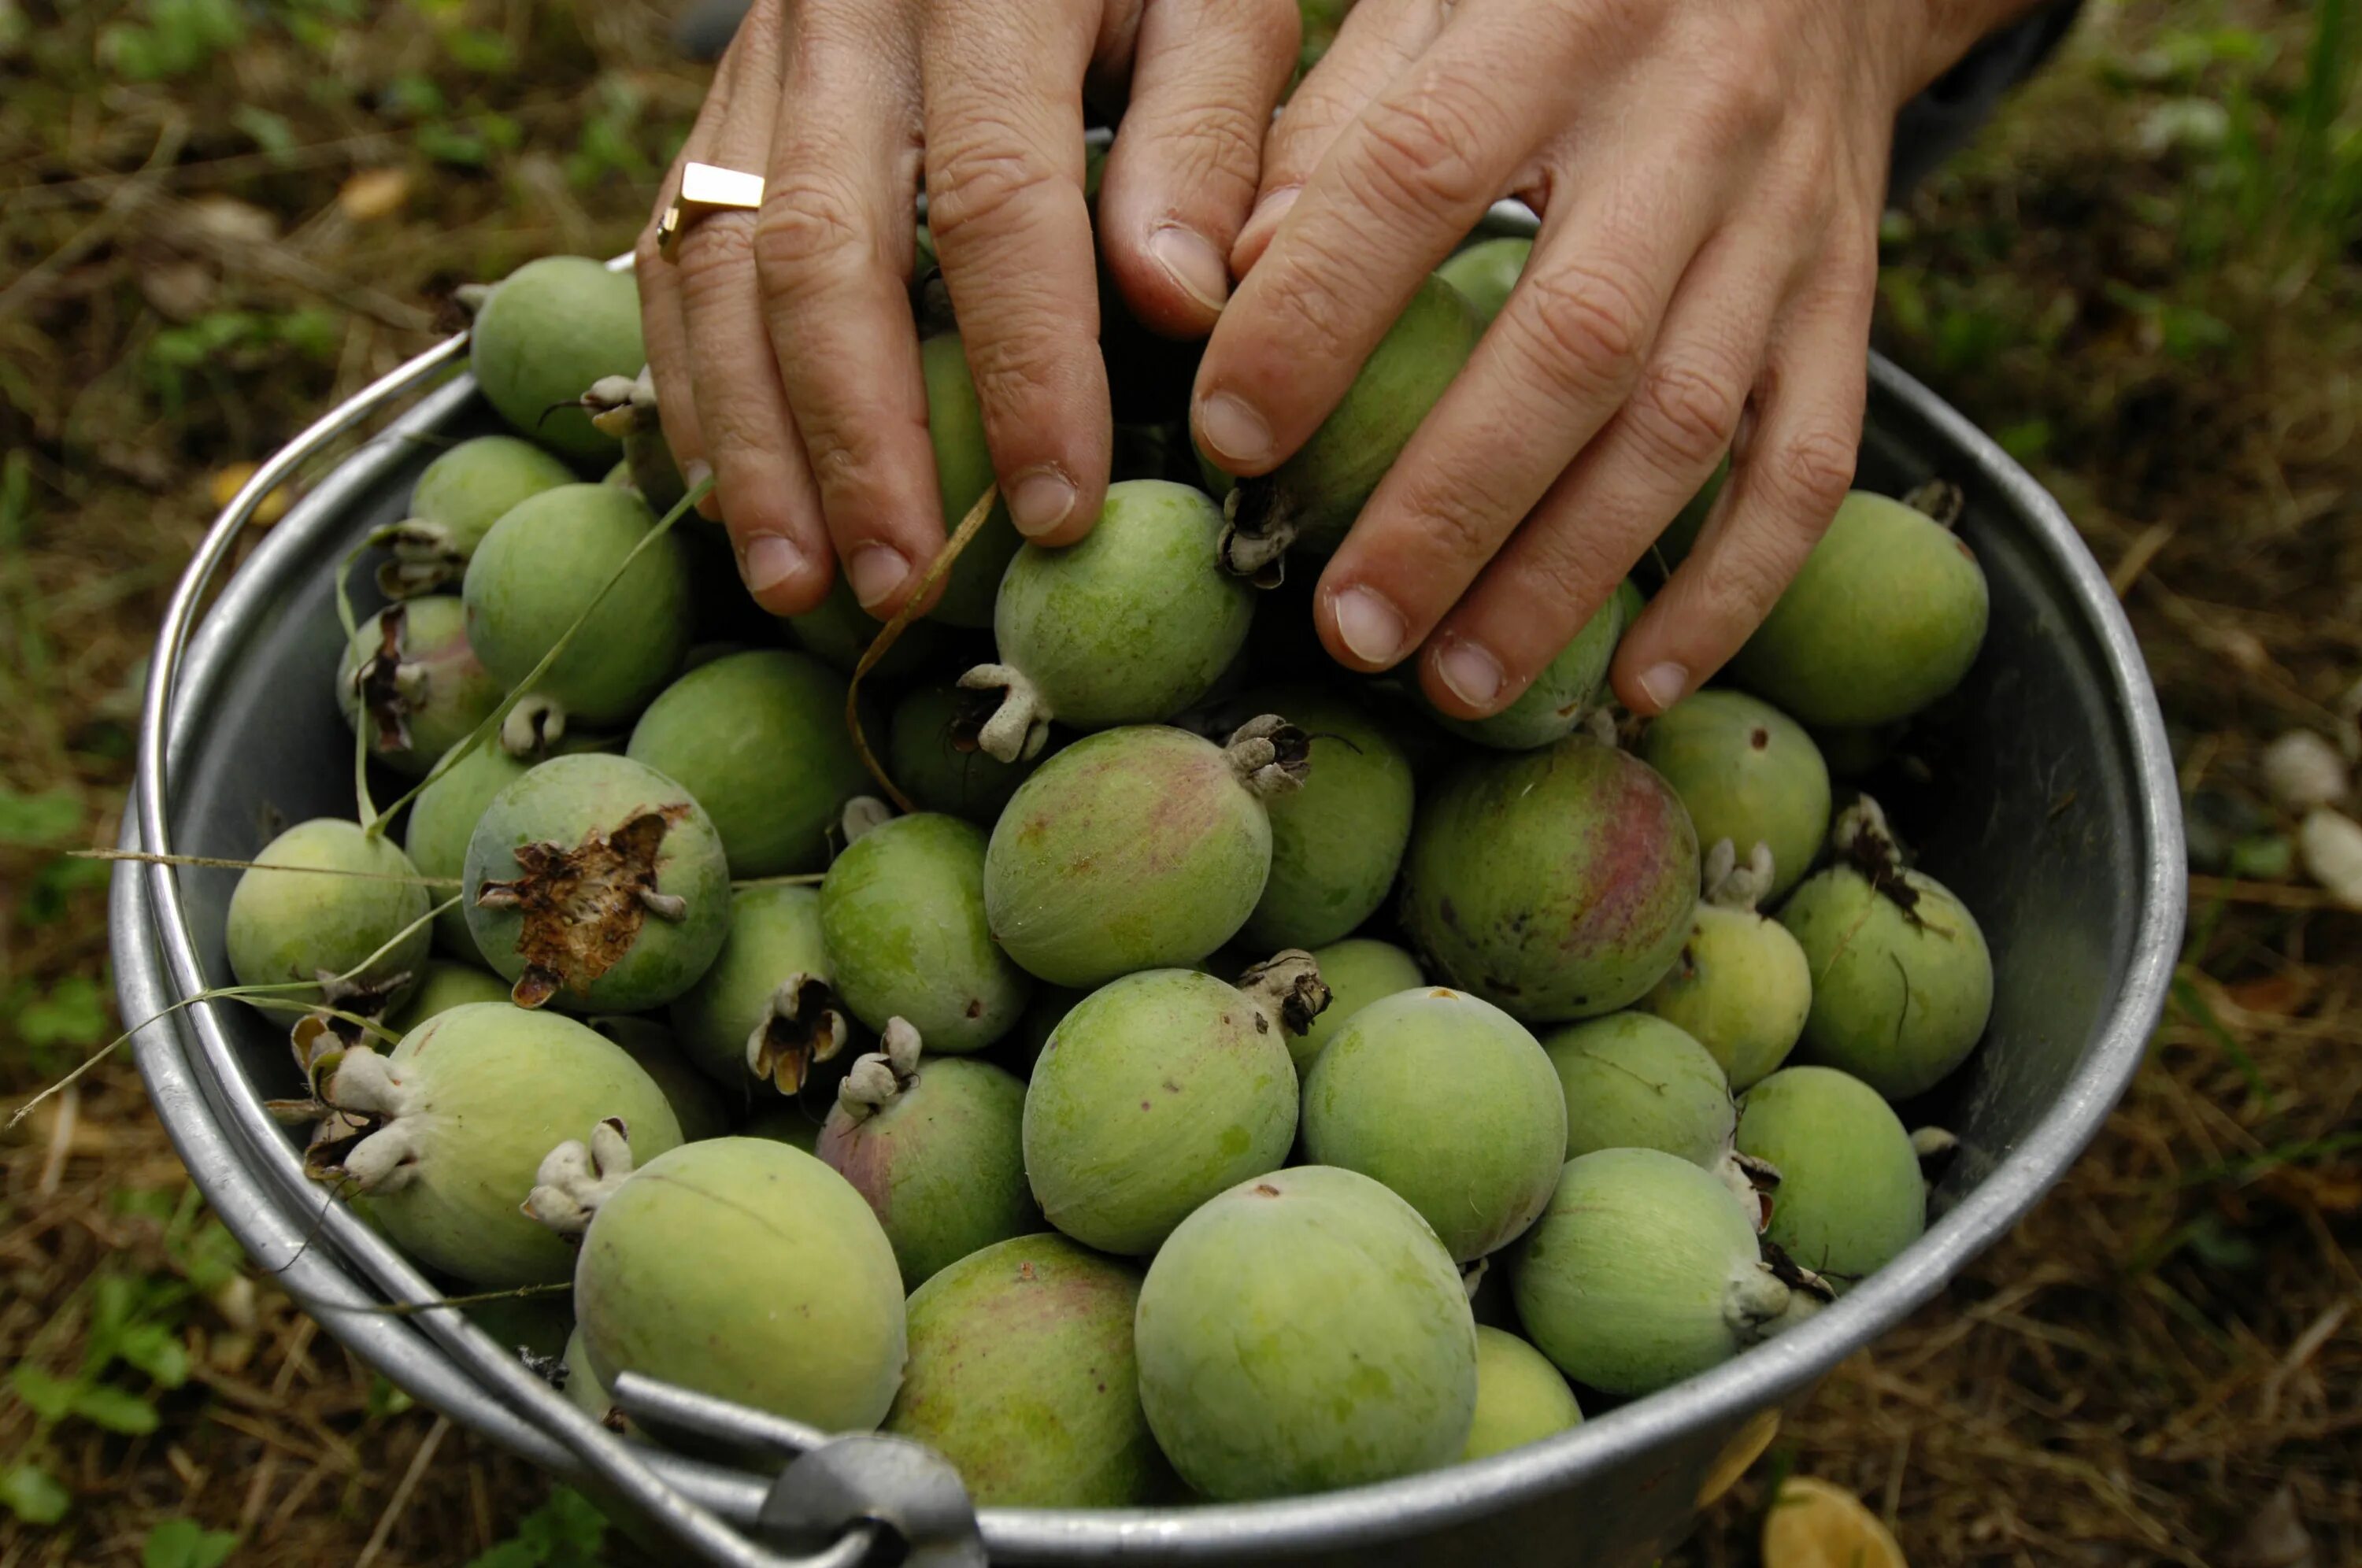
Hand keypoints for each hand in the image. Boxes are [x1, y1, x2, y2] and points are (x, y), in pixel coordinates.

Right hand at [637, 0, 1299, 620]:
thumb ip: (1206, 136)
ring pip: (719, 266)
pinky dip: (694, 388)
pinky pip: (675, 256)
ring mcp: (761, 64)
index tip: (1056, 510)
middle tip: (899, 586)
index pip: (995, 198)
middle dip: (858, 441)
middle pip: (820, 249)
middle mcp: (843, 18)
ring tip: (799, 584)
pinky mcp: (721, 109)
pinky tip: (731, 499)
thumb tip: (1173, 303)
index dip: (1023, 368)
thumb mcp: (1215, 3)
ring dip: (753, 444)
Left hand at [1193, 0, 2023, 716]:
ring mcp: (1785, 226)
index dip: (1315, 315)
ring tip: (1457, 684)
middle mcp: (1689, 125)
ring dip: (1568, 577)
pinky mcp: (1846, 302)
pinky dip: (1733, 590)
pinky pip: (1808, 466)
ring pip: (1686, 428)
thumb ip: (1336, 122)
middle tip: (1350, 628)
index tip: (1229, 438)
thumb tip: (1224, 284)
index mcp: (1558, 20)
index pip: (1413, 174)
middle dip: (1451, 505)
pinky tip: (1643, 682)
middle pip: (1572, 344)